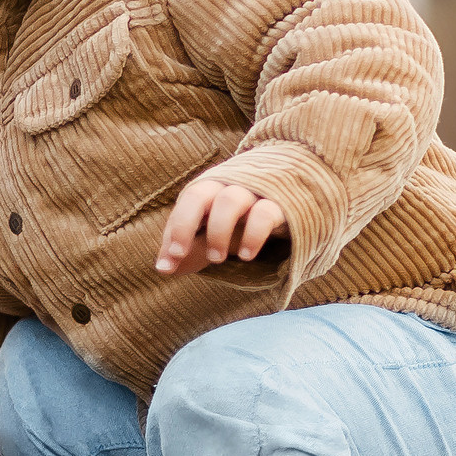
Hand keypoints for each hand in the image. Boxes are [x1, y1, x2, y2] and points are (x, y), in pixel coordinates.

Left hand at [156, 178, 286, 276]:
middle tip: (180, 254)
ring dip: (217, 232)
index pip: (184, 204)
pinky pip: (264, 213)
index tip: (168, 262)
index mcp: (208, 189)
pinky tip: (246, 255)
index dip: (174, 230)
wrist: (292, 202)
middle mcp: (227, 185)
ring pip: (230, 201)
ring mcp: (254, 192)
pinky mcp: (280, 204)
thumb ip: (189, 248)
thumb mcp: (213, 232)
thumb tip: (163, 269)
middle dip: (185, 224)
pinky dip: (252, 235)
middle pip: (199, 194)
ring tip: (215, 260)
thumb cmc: (243, 218)